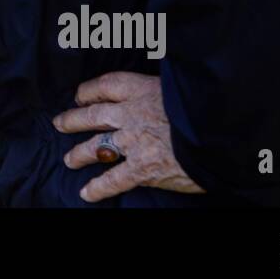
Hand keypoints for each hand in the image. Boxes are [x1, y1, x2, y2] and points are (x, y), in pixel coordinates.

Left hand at [53, 71, 204, 201]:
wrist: (219, 131)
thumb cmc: (205, 105)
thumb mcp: (179, 86)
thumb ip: (160, 90)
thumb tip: (157, 91)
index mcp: (141, 89)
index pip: (105, 85)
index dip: (89, 90)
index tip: (80, 95)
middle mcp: (130, 114)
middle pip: (92, 114)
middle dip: (73, 119)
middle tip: (60, 123)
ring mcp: (133, 142)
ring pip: (96, 146)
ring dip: (80, 153)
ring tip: (69, 159)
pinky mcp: (142, 168)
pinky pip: (113, 180)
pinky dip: (98, 187)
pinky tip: (86, 193)